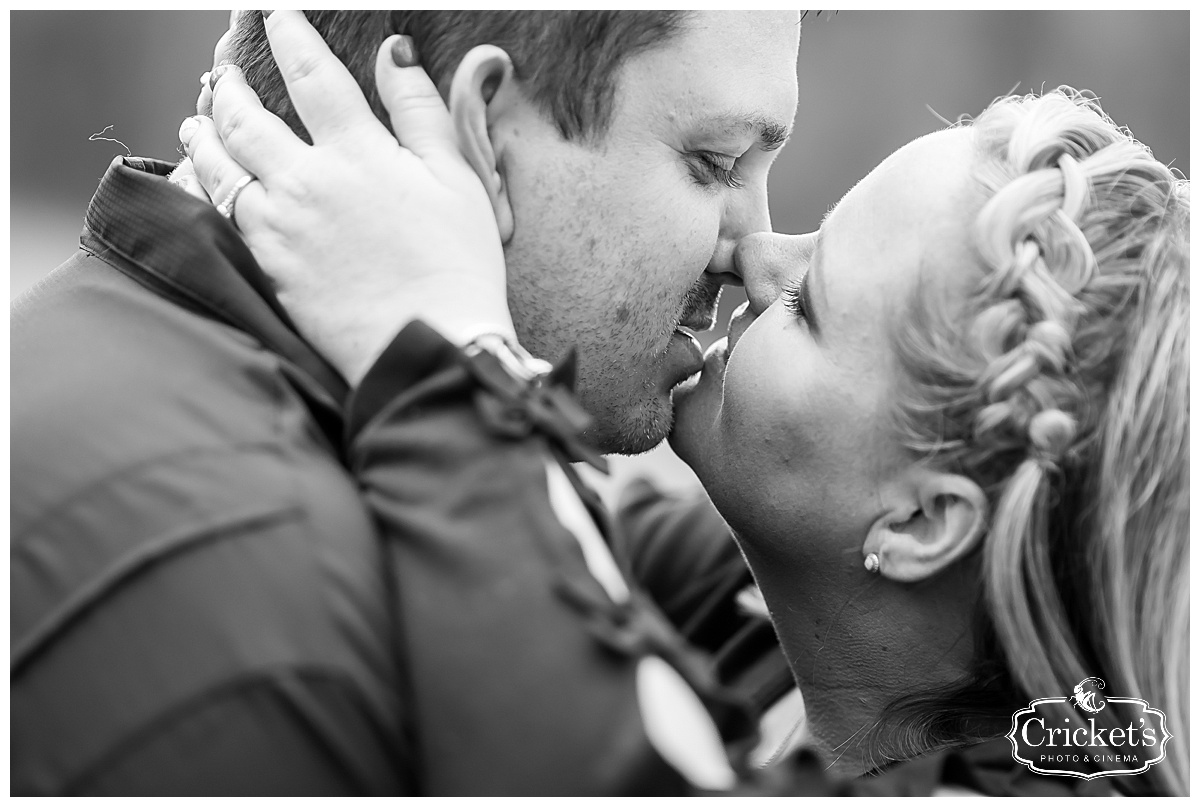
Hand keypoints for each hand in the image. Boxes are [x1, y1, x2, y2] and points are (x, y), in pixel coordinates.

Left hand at [179, 10, 512, 385]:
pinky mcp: (268, 269)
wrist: (429, 345)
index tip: (275, 15)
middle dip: (229, 87)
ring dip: (205, 134)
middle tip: (223, 73)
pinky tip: (206, 182)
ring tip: (199, 121)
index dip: (290, 37)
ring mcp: (279, 228)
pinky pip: (220, 216)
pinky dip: (206, 188)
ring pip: (220, 167)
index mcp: (358, 153)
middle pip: (246, 118)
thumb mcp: (458, 178)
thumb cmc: (457, 264)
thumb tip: (394, 53)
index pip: (312, 76)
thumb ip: (421, 111)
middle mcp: (305, 182)